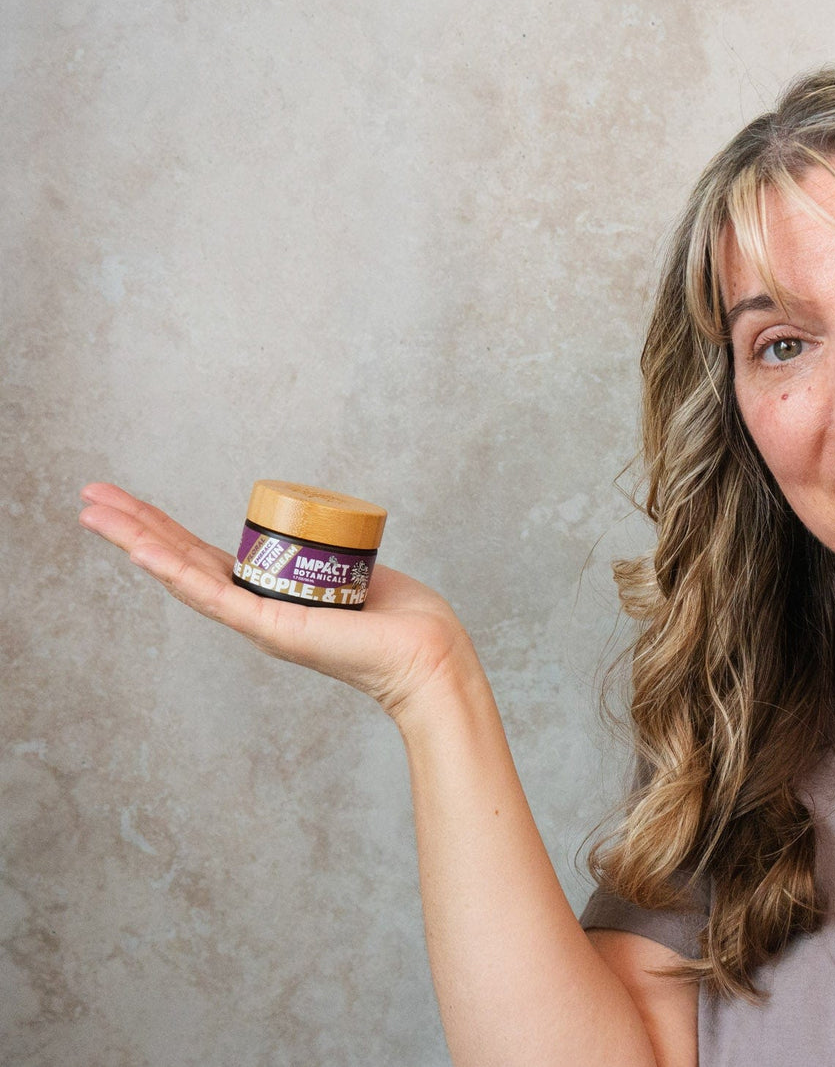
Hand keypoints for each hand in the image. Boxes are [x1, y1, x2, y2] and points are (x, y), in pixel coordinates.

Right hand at [78, 482, 477, 719]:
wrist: (429, 657)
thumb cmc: (405, 623)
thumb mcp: (355, 575)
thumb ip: (332, 560)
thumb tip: (330, 539)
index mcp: (271, 598)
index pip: (207, 557)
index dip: (167, 530)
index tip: (131, 504)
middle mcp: (255, 611)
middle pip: (183, 560)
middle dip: (135, 526)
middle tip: (88, 496)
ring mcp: (258, 621)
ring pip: (184, 574)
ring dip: (136, 540)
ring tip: (92, 512)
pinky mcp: (271, 627)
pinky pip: (214, 594)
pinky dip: (174, 570)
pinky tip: (140, 549)